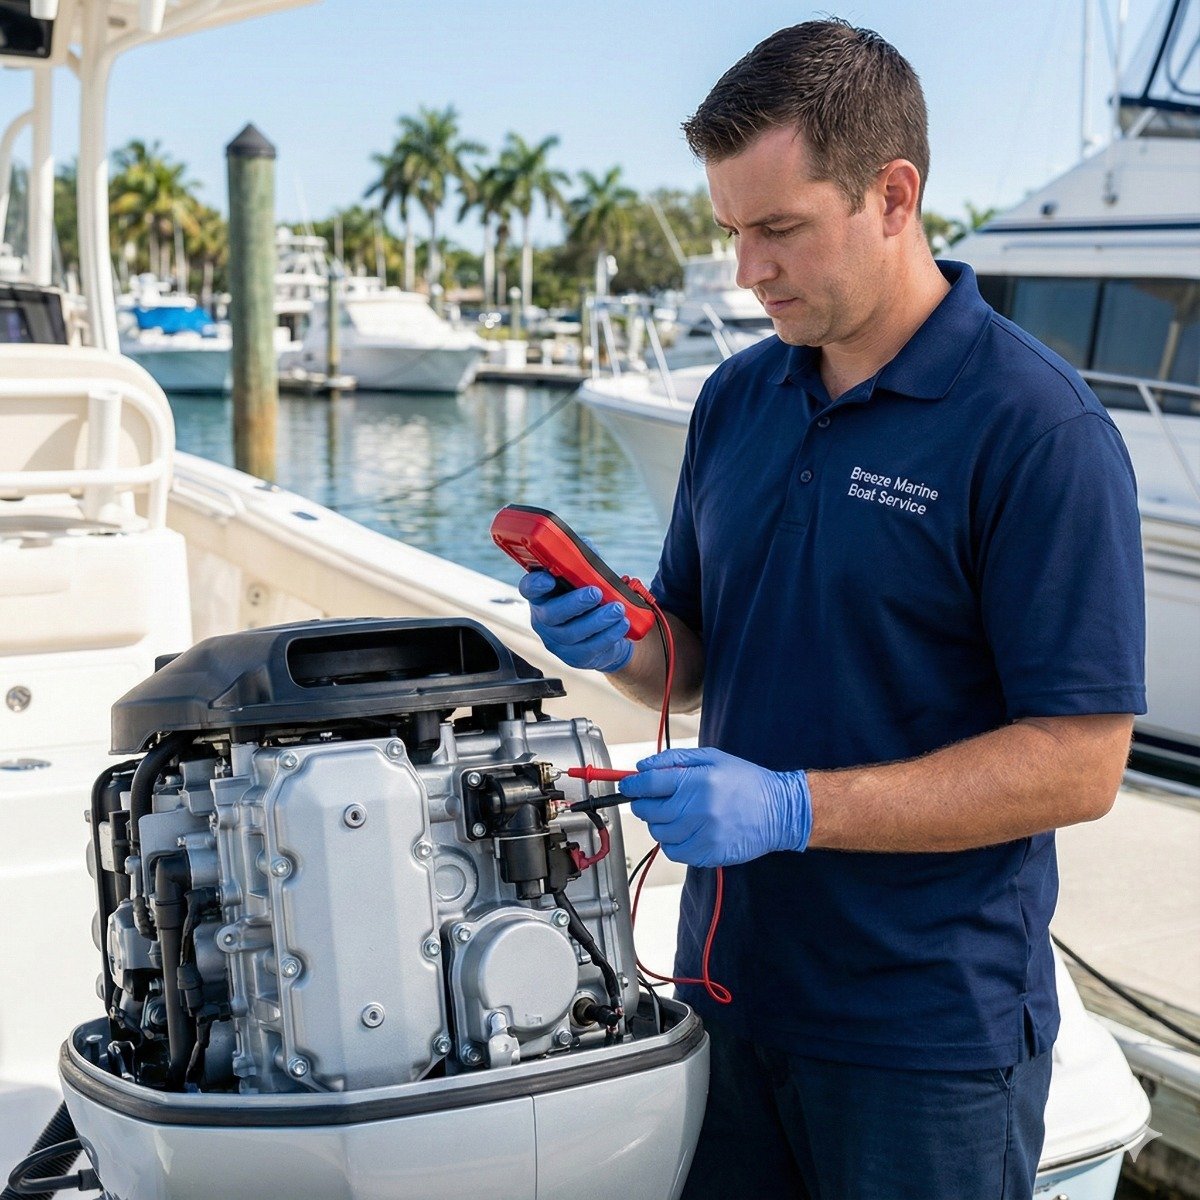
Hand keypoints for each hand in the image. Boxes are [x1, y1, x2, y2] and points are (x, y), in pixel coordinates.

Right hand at [518, 570, 633, 673]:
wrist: (605, 632)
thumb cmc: (590, 597)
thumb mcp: (586, 576)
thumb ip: (583, 560)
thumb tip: (586, 546)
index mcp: (542, 594)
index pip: (528, 588)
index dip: (535, 584)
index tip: (549, 578)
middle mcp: (543, 619)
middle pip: (550, 614)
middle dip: (574, 603)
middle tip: (596, 592)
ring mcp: (556, 641)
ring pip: (572, 633)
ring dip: (598, 620)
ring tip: (618, 609)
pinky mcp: (574, 657)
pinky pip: (589, 649)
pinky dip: (608, 636)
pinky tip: (622, 624)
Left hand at [618, 747, 811, 866]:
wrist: (779, 811)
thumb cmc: (747, 782)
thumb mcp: (712, 758)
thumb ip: (674, 760)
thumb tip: (643, 767)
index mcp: (698, 781)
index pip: (650, 784)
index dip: (632, 785)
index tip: (627, 785)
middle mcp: (699, 809)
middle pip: (649, 810)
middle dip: (644, 804)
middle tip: (652, 799)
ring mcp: (703, 834)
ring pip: (658, 833)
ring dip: (659, 823)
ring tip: (676, 814)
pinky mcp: (708, 854)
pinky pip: (673, 851)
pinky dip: (672, 842)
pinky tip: (685, 830)